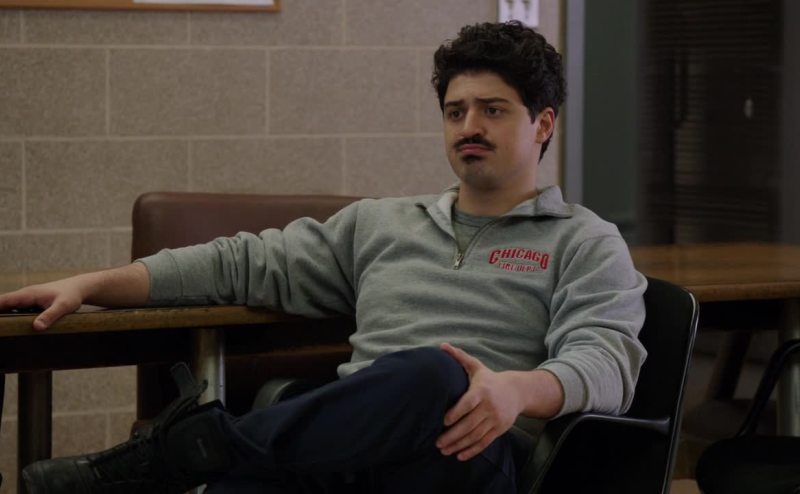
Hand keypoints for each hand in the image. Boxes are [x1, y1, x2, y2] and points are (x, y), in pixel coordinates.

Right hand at [0, 278, 84, 330]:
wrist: (79, 288)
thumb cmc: (72, 295)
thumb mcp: (63, 306)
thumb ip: (50, 315)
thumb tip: (36, 327)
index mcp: (28, 294)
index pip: (3, 300)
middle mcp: (25, 295)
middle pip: (3, 304)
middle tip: (0, 330)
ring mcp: (27, 299)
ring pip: (9, 307)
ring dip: (3, 316)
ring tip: (3, 330)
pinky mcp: (31, 303)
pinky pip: (17, 309)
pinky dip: (11, 316)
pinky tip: (11, 327)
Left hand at [435, 342, 523, 460]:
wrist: (517, 391)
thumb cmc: (490, 379)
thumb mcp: (476, 366)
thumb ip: (459, 357)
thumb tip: (442, 345)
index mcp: (482, 391)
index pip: (468, 404)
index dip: (456, 413)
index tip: (444, 421)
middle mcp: (489, 406)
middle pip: (470, 424)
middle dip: (453, 435)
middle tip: (437, 442)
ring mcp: (495, 419)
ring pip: (476, 435)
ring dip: (459, 445)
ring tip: (444, 450)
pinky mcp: (499, 429)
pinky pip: (485, 442)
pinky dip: (472, 450)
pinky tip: (459, 455)